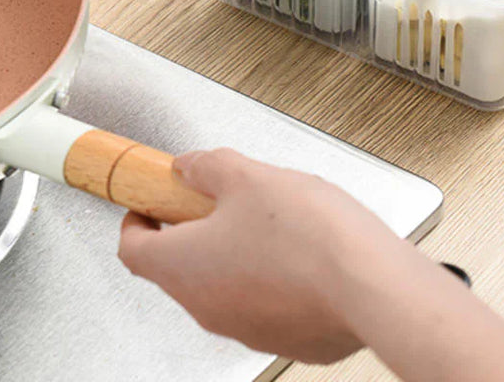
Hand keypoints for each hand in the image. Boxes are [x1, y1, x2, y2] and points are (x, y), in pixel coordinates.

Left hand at [117, 148, 400, 362]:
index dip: (137, 221)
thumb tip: (188, 166)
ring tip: (264, 220)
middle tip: (212, 202)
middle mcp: (206, 306)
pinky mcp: (283, 337)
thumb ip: (207, 167)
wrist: (371, 285)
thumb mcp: (247, 175)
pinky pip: (259, 304)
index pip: (133, 250)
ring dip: (228, 254)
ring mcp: (244, 328)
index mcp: (184, 265)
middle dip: (189, 231)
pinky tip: (294, 251)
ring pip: (219, 286)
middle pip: (176, 269)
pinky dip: (265, 278)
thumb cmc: (307, 236)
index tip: (148, 203)